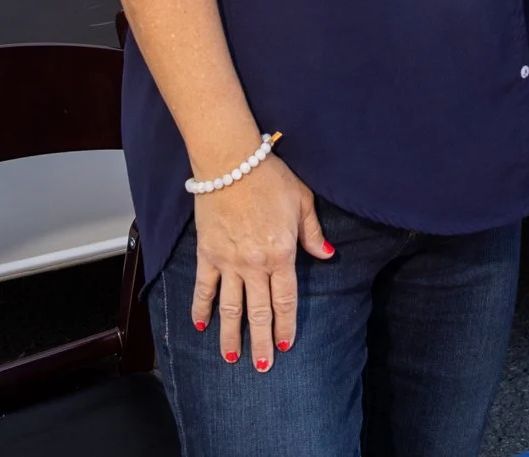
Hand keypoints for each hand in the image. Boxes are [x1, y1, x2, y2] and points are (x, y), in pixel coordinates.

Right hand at [190, 154, 332, 370]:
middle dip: (261, 342)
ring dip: (231, 335)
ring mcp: (228, 262)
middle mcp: (254, 264)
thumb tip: (327, 254)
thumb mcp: (302, 201)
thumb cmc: (271, 177)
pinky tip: (200, 325)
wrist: (232, 162)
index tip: (286, 346)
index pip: (285, 300)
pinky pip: (204, 287)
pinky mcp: (207, 254)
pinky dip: (201, 307)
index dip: (286, 325)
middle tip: (262, 367)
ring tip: (232, 358)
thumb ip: (313, 233)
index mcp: (281, 253)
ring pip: (230, 307)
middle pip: (258, 312)